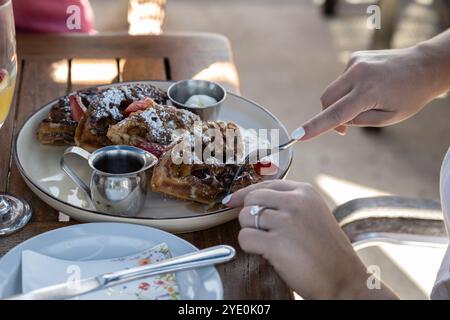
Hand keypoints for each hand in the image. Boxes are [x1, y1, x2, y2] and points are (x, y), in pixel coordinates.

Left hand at [223, 180, 397, 298]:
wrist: (345, 280)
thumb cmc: (327, 251)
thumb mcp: (313, 214)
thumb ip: (288, 203)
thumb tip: (250, 199)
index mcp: (305, 192)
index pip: (265, 184)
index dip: (245, 193)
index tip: (233, 200)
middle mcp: (296, 202)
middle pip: (251, 198)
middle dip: (249, 215)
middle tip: (260, 231)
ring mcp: (286, 221)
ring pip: (245, 217)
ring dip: (251, 232)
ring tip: (268, 243)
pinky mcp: (277, 243)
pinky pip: (245, 237)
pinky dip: (249, 247)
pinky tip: (266, 253)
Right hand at [300, 46, 444, 139]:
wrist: (425, 66)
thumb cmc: (411, 96)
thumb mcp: (388, 118)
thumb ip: (358, 121)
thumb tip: (337, 120)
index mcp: (368, 92)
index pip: (335, 114)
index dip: (315, 127)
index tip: (298, 136)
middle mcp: (357, 73)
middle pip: (326, 100)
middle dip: (329, 115)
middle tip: (344, 129)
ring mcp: (355, 62)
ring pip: (332, 91)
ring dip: (340, 102)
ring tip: (365, 103)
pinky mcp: (354, 57)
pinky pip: (341, 81)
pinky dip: (347, 90)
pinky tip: (367, 89)